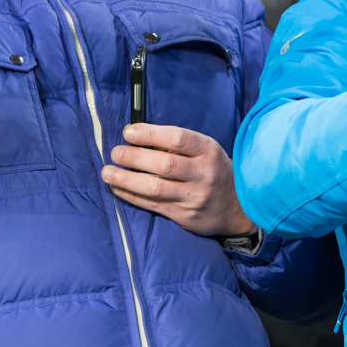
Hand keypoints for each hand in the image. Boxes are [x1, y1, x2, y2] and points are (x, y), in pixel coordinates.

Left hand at [103, 124, 254, 236]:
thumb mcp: (206, 151)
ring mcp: (194, 196)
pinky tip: (118, 188)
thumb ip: (179, 145)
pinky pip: (153, 204)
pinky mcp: (184, 215)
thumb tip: (140, 137)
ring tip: (108, 172)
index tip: (128, 132)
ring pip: (155, 187)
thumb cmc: (215, 171)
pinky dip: (132, 195)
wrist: (237, 206)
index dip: (150, 134)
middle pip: (164, 164)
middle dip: (135, 157)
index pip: (178, 138)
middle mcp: (203, 173)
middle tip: (115, 152)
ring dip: (127, 179)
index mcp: (208, 151)